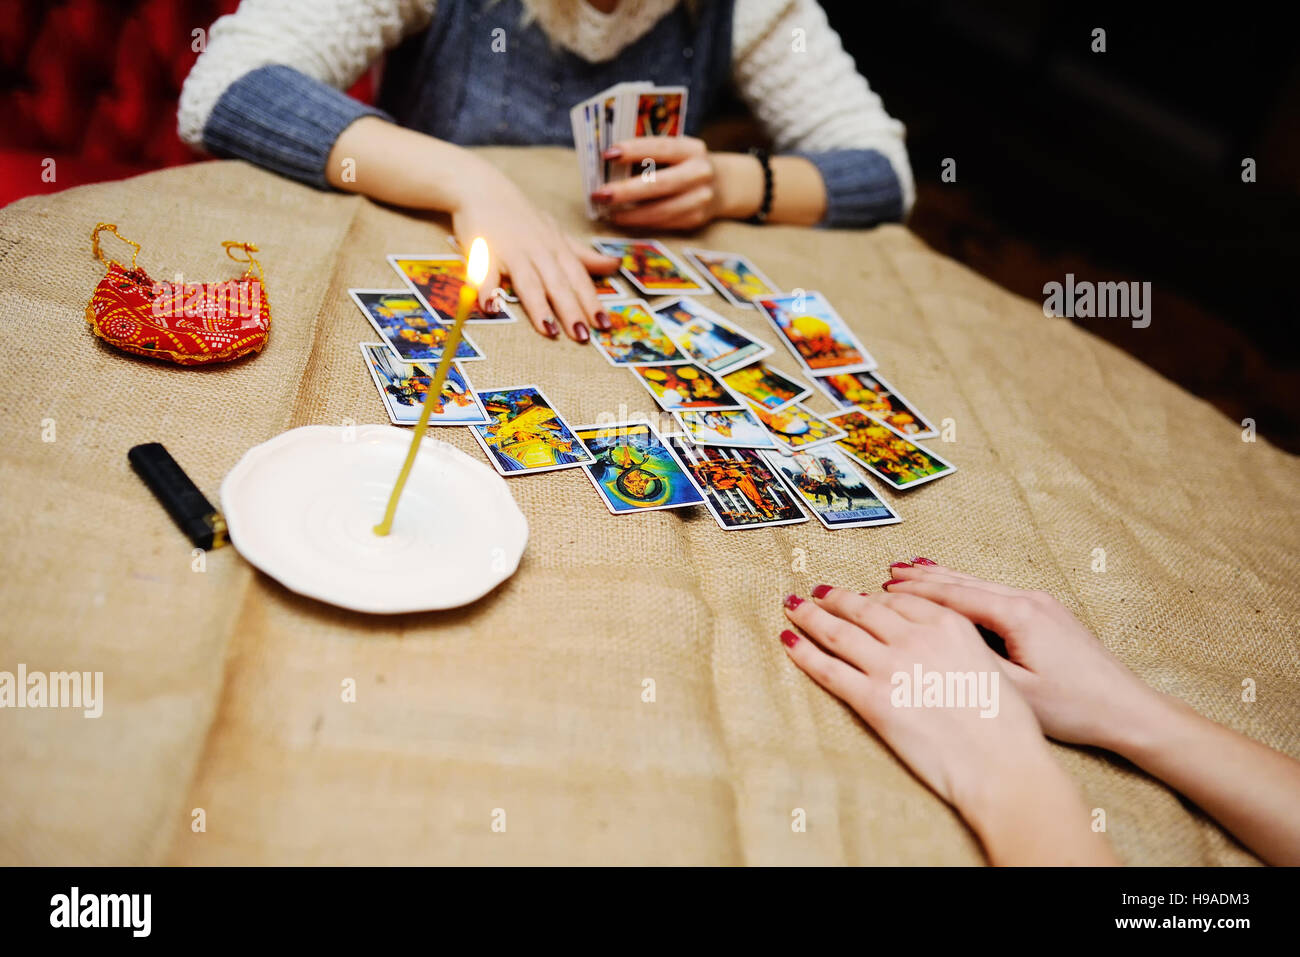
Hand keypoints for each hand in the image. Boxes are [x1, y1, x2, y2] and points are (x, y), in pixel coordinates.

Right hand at [450, 160, 619, 340]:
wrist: (482, 188)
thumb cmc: (522, 217)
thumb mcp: (557, 233)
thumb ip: (583, 255)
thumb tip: (616, 265)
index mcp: (557, 249)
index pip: (578, 278)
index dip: (592, 301)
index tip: (605, 325)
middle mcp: (538, 251)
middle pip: (557, 284)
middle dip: (571, 310)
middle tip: (583, 337)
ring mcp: (511, 251)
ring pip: (528, 281)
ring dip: (538, 306)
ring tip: (549, 331)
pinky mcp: (483, 251)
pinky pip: (485, 273)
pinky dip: (486, 289)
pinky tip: (490, 308)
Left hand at [594, 137, 756, 229]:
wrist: (724, 184)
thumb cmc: (684, 164)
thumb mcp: (674, 151)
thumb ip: (648, 155)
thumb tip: (607, 164)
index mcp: (692, 148)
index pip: (661, 147)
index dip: (634, 150)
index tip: (607, 154)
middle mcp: (700, 173)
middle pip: (660, 184)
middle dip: (627, 190)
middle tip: (599, 194)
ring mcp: (701, 199)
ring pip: (662, 210)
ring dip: (630, 213)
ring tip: (608, 211)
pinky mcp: (696, 220)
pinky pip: (664, 223)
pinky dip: (641, 222)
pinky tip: (623, 218)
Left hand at [780, 585, 1115, 863]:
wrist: (1001, 765)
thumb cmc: (1006, 724)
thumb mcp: (990, 664)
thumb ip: (957, 643)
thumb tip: (935, 642)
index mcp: (949, 624)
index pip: (898, 601)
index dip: (874, 597)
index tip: (861, 596)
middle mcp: (916, 637)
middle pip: (863, 609)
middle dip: (836, 598)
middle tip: (818, 590)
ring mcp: (891, 667)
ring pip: (838, 632)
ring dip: (811, 615)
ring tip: (794, 605)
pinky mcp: (872, 699)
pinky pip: (827, 669)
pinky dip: (803, 652)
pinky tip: (788, 640)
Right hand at [883, 559, 1165, 751]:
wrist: (1128, 709)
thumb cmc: (1074, 707)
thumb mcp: (1017, 690)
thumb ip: (973, 661)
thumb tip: (933, 641)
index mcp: (1018, 615)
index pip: (956, 597)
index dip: (917, 592)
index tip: (884, 586)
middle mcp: (1029, 600)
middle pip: (965, 583)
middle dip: (924, 579)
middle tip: (889, 572)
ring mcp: (1040, 604)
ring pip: (980, 586)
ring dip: (945, 582)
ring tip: (911, 573)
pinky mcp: (1048, 615)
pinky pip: (996, 595)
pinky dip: (968, 592)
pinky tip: (956, 591)